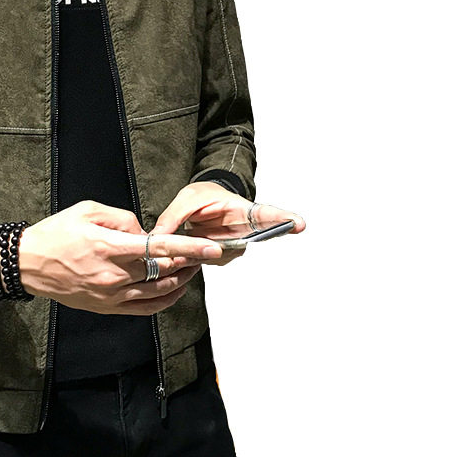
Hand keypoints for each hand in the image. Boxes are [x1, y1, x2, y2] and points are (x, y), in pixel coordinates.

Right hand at [0, 200, 224, 315]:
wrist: (27, 264)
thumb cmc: (55, 233)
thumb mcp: (87, 210)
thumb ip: (122, 217)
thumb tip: (143, 231)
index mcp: (109, 246)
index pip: (159, 247)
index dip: (189, 248)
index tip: (211, 248)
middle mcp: (113, 274)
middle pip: (163, 270)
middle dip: (188, 260)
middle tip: (203, 252)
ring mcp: (111, 295)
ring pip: (158, 291)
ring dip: (180, 280)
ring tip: (192, 268)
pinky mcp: (106, 307)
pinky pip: (144, 308)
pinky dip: (164, 300)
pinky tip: (174, 290)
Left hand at [151, 181, 305, 266]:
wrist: (200, 204)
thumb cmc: (202, 196)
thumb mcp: (186, 199)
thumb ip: (174, 216)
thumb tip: (157, 237)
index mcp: (244, 210)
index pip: (267, 215)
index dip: (283, 220)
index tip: (299, 223)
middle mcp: (244, 232)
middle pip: (250, 242)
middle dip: (238, 244)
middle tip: (234, 243)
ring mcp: (232, 247)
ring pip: (218, 256)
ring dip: (200, 253)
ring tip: (185, 236)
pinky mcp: (218, 257)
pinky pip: (205, 261)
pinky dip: (190, 257)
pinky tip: (181, 249)